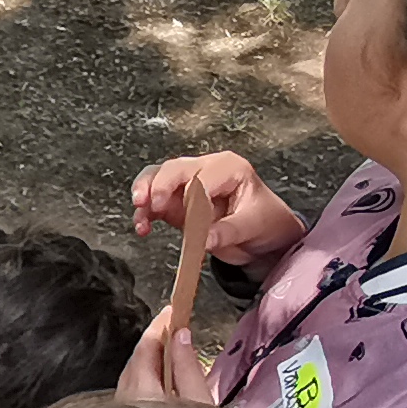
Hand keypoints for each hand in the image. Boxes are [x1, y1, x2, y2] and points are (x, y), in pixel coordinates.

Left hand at [116, 297, 209, 407]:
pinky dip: (148, 380)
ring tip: (173, 354)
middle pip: (136, 359)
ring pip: (133, 375)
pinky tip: (164, 383)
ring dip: (151, 361)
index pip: (145, 345)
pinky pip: (134, 392)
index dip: (159, 326)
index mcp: (140, 390)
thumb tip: (181, 334)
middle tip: (175, 329)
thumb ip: (187, 367)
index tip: (172, 311)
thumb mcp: (198, 400)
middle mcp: (125, 399)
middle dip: (155, 342)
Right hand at [127, 151, 304, 267]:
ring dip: (145, 193)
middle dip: (159, 184)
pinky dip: (145, 212)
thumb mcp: (254, 225)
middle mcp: (206, 170)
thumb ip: (228, 231)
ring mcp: (188, 185)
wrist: (264, 237)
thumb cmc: (266, 222)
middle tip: (152, 204)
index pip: (204, 175)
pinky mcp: (177, 202)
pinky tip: (143, 227)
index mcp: (230, 168)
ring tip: (140, 210)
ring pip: (157, 177)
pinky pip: (154, 201)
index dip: (191, 194)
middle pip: (174, 169)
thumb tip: (204, 239)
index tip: (189, 218)